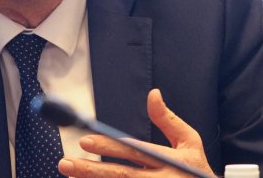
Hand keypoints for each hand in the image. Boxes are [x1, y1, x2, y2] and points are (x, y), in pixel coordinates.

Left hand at [57, 89, 214, 176]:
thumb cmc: (196, 170)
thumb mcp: (189, 142)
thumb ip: (168, 120)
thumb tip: (153, 93)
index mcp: (170, 161)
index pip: (134, 153)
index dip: (109, 147)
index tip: (85, 142)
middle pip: (122, 175)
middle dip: (91, 170)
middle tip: (66, 163)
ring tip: (70, 174)